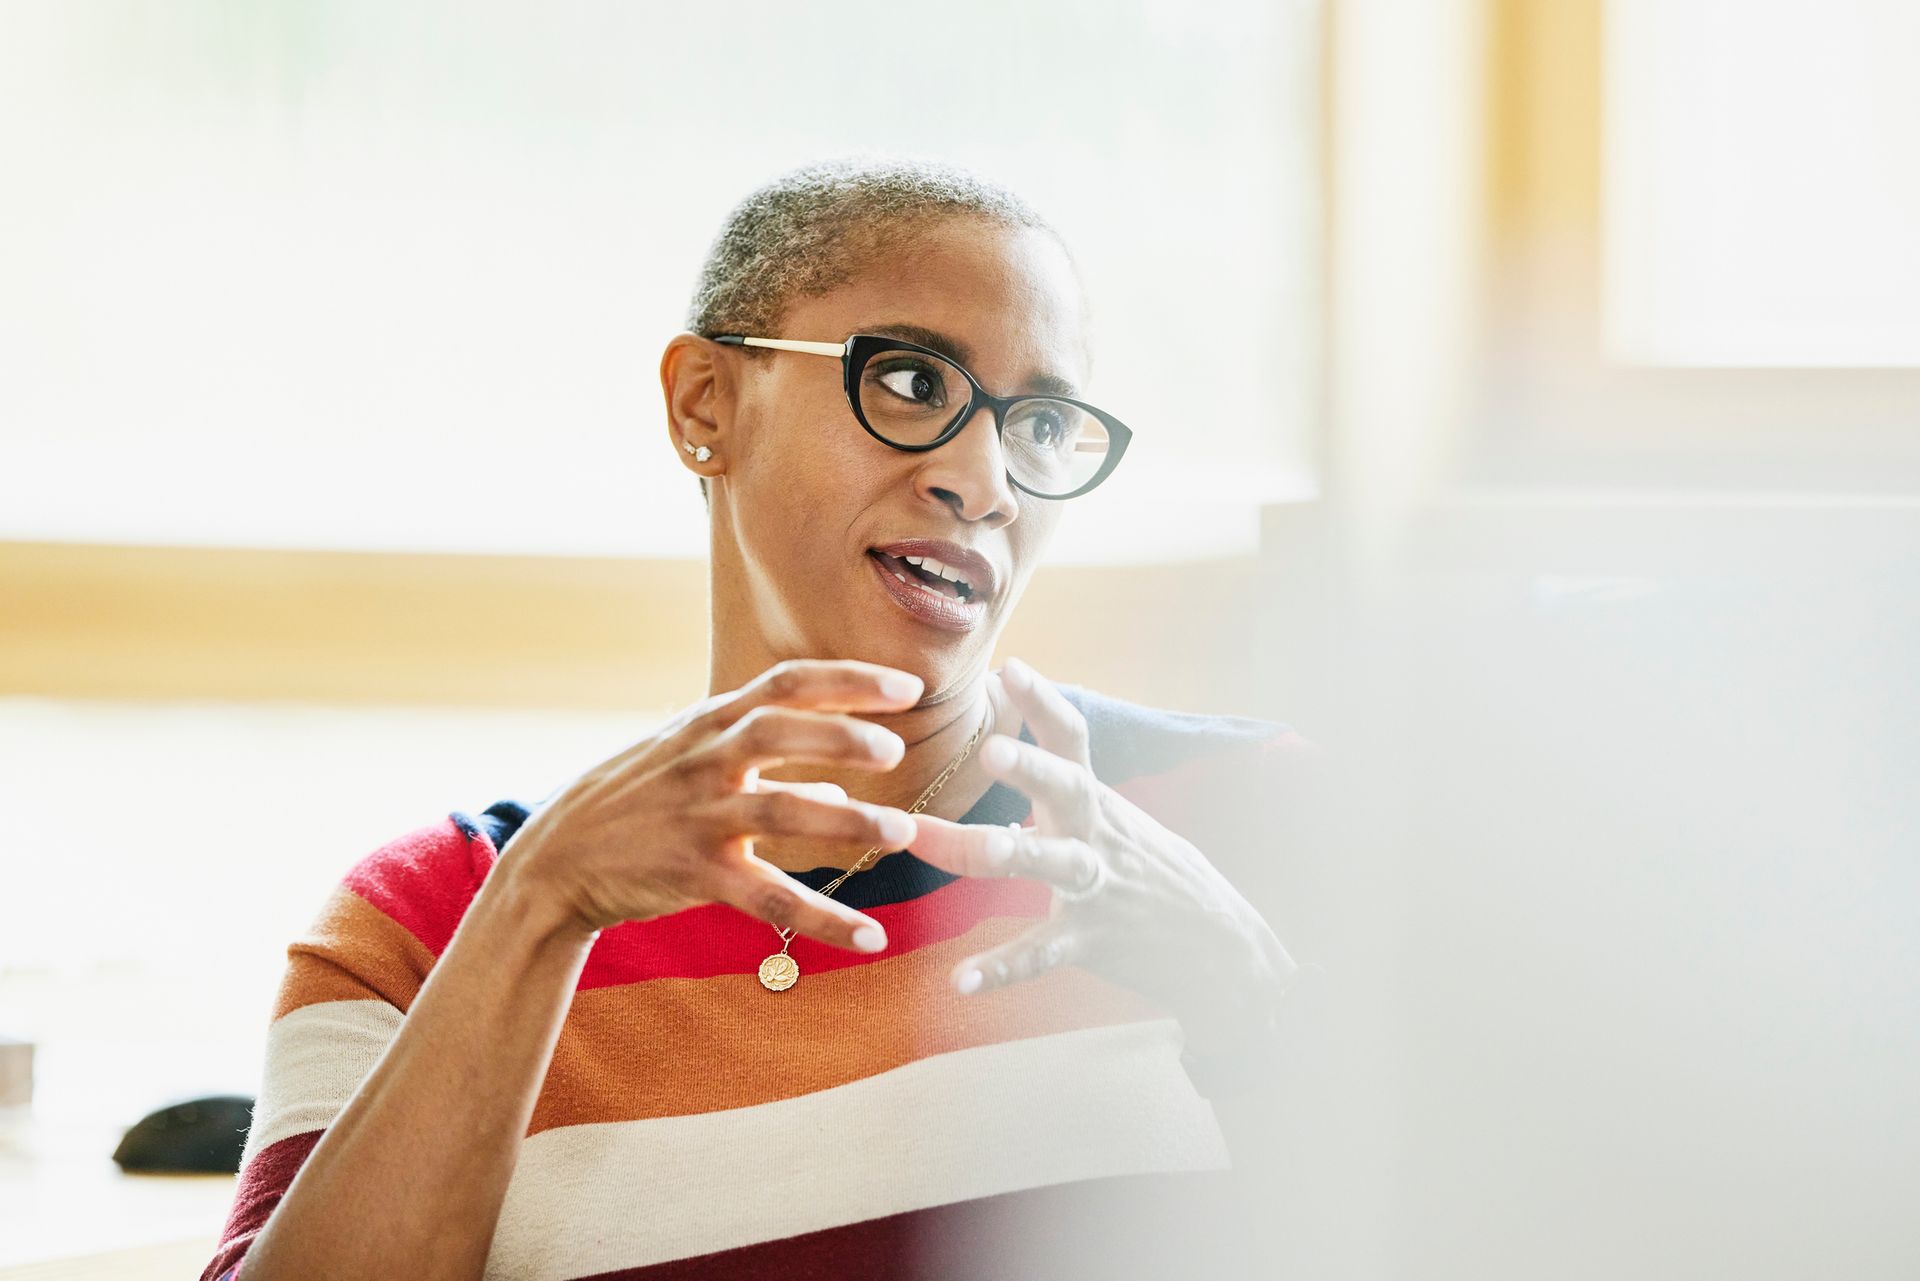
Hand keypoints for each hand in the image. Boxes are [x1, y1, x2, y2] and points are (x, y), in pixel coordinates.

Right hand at [493, 659, 924, 952]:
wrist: (554, 862)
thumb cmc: (635, 802)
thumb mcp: (689, 762)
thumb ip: (764, 769)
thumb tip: (836, 791)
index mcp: (709, 724)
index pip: (785, 683)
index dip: (848, 679)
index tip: (908, 688)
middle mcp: (704, 761)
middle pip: (776, 732)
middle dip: (839, 734)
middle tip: (895, 747)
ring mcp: (698, 818)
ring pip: (779, 813)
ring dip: (846, 822)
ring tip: (901, 832)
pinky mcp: (694, 875)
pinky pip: (768, 899)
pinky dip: (824, 919)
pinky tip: (870, 937)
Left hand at [908, 658, 1300, 1055]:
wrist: (1221, 941)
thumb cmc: (1149, 869)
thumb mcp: (1109, 817)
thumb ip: (1058, 786)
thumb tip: (1000, 740)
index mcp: (1095, 799)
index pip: (1072, 738)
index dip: (1043, 702)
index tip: (1008, 668)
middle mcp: (1095, 832)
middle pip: (1066, 789)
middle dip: (1030, 769)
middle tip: (992, 750)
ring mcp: (1096, 885)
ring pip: (1051, 863)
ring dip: (1004, 850)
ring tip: (953, 845)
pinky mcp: (1092, 937)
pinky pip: (1043, 952)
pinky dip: (1002, 968)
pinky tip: (962, 981)